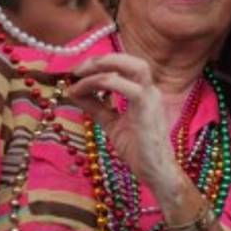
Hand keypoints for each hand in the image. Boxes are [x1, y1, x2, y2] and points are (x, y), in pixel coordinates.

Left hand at [67, 53, 187, 204]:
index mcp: (144, 92)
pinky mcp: (146, 108)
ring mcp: (150, 97)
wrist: (156, 171)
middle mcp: (150, 90)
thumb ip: (96, 107)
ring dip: (103, 66)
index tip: (76, 75)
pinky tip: (84, 91)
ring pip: (131, 67)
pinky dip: (102, 83)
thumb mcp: (111, 124)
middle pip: (131, 60)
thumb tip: (74, 92)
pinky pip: (126, 86)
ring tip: (80, 74)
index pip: (124, 67)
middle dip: (102, 59)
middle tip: (78, 69)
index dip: (100, 65)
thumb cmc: (139, 150)